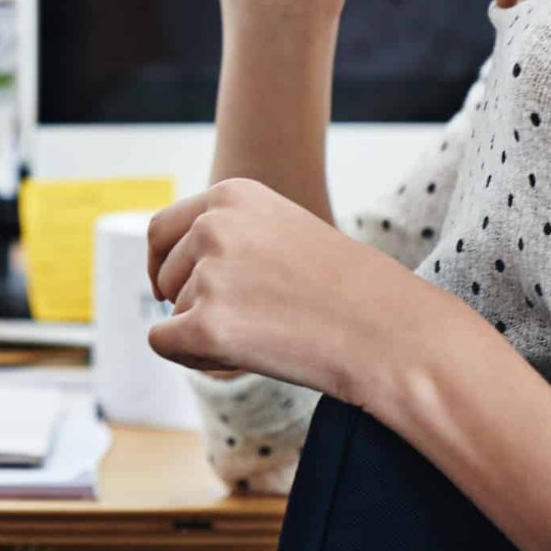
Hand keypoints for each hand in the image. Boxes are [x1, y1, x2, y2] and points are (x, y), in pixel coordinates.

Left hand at [146, 177, 428, 405]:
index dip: (164, 264)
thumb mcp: (281, 233)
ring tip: (267, 333)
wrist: (388, 330)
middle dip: (189, 302)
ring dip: (204, 330)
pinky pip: (165, 343)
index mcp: (232, 194)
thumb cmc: (345, 288)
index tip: (172, 287)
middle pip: (165, 274)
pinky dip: (192, 357)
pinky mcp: (206, 324)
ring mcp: (208, 273)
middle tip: (246, 321)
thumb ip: (228, 237)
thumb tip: (166, 272)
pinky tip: (242, 355)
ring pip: (172, 312)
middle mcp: (213, 225)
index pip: (162, 229)